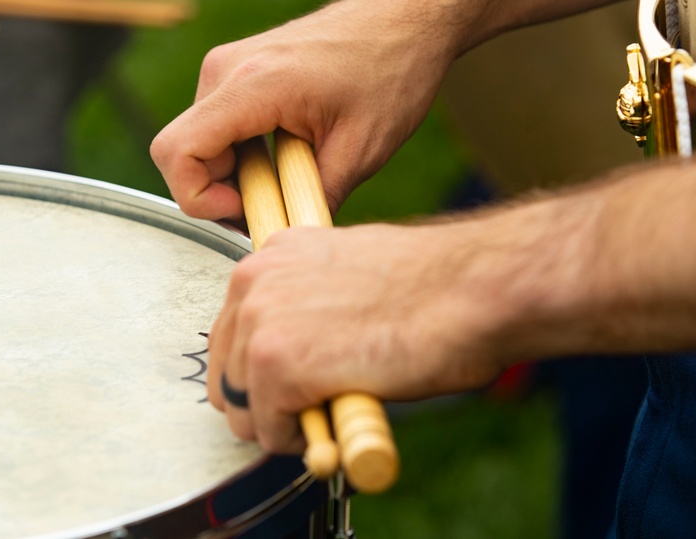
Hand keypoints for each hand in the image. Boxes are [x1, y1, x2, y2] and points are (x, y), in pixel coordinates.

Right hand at [150, 0, 454, 221]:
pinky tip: (289, 152)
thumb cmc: (390, 73)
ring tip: (295, 172)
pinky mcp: (236, 69)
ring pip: (200, 142)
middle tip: (281, 201)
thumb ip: (316, 199)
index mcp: (254, 85)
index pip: (178, 151)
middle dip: (222, 191)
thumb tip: (290, 239)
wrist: (404, 19)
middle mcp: (226, 69)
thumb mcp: (361, 150)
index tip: (247, 209)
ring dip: (238, 172)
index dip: (199, 198)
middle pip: (183, 152)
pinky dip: (244, 153)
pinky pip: (218, 125)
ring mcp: (228, 65)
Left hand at [205, 222, 512, 452]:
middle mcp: (253, 282)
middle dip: (266, 401)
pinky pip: (270, 431)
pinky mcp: (277, 365)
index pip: (233, 334)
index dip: (264, 370)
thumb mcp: (348, 272)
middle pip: (228, 374)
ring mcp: (261, 323)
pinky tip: (341, 413)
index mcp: (270, 256)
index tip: (297, 383)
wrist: (467, 289)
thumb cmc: (430, 283)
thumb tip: (301, 341)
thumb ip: (308, 302)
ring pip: (241, 408)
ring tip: (335, 406)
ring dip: (285, 422)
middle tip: (315, 405)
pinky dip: (303, 440)